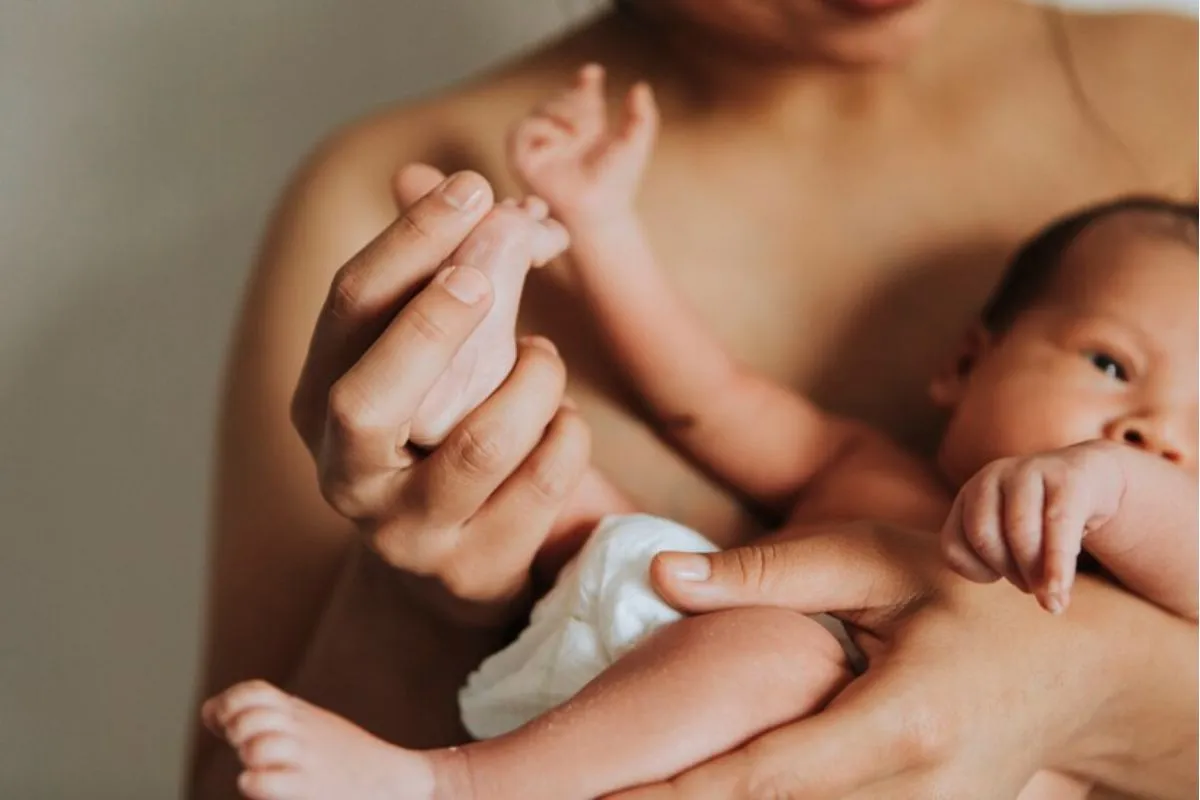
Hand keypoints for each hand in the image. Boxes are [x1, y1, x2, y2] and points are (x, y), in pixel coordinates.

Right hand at [290, 164, 589, 623]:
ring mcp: (407, 534)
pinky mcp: (473, 572)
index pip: (350, 309)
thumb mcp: (431, 362)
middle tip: (489, 266)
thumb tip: (438, 178)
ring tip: (543, 361)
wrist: (459, 563)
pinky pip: (543, 483)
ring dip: (533, 382)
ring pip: (480, 444)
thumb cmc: (446, 434)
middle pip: (373, 397)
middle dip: (433, 322)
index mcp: (321, 401)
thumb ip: (439, 278)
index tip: (470, 187)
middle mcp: (346, 473)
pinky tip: (563, 420)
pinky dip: (567, 434)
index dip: (409, 243)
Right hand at [509, 63, 657, 219]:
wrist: (599, 208)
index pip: (581, 95)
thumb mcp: (635, 144)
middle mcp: (562, 136)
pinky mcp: (522, 158)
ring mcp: (542, 146)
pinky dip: (541, 129)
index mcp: (587, 130)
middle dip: (575, 99)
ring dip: (561, 112)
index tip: (593, 73)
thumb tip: (640, 86)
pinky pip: (523, 128)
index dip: (586, 82)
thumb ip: (642, 115)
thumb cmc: (617, 183)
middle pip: (561, 98)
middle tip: (590, 118)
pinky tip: (560, 141)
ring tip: (578, 132)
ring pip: (542, 109)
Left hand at [605, 521, 1125, 799]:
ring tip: (639, 799)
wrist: (1084, 670)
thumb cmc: (976, 600)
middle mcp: (914, 795)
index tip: (601, 799)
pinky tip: (714, 793)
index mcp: (899, 726)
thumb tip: (663, 574)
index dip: (675, 796)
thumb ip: (771, 573)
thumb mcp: (880, 564)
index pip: (760, 777)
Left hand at [940, 442, 1124, 613]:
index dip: (977, 573)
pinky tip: (1060, 588)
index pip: (953, 545)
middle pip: (983, 538)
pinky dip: (1057, 563)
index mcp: (970, 496)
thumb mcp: (1015, 536)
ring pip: (1018, 532)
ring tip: (1053, 588)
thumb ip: (1006, 561)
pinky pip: (1057, 525)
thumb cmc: (1046, 518)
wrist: (1093, 475)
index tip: (1001, 579)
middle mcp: (990, 478)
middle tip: (1034, 588)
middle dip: (1010, 572)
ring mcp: (1026, 471)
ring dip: (1035, 571)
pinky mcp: (1065, 477)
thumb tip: (1038, 602)